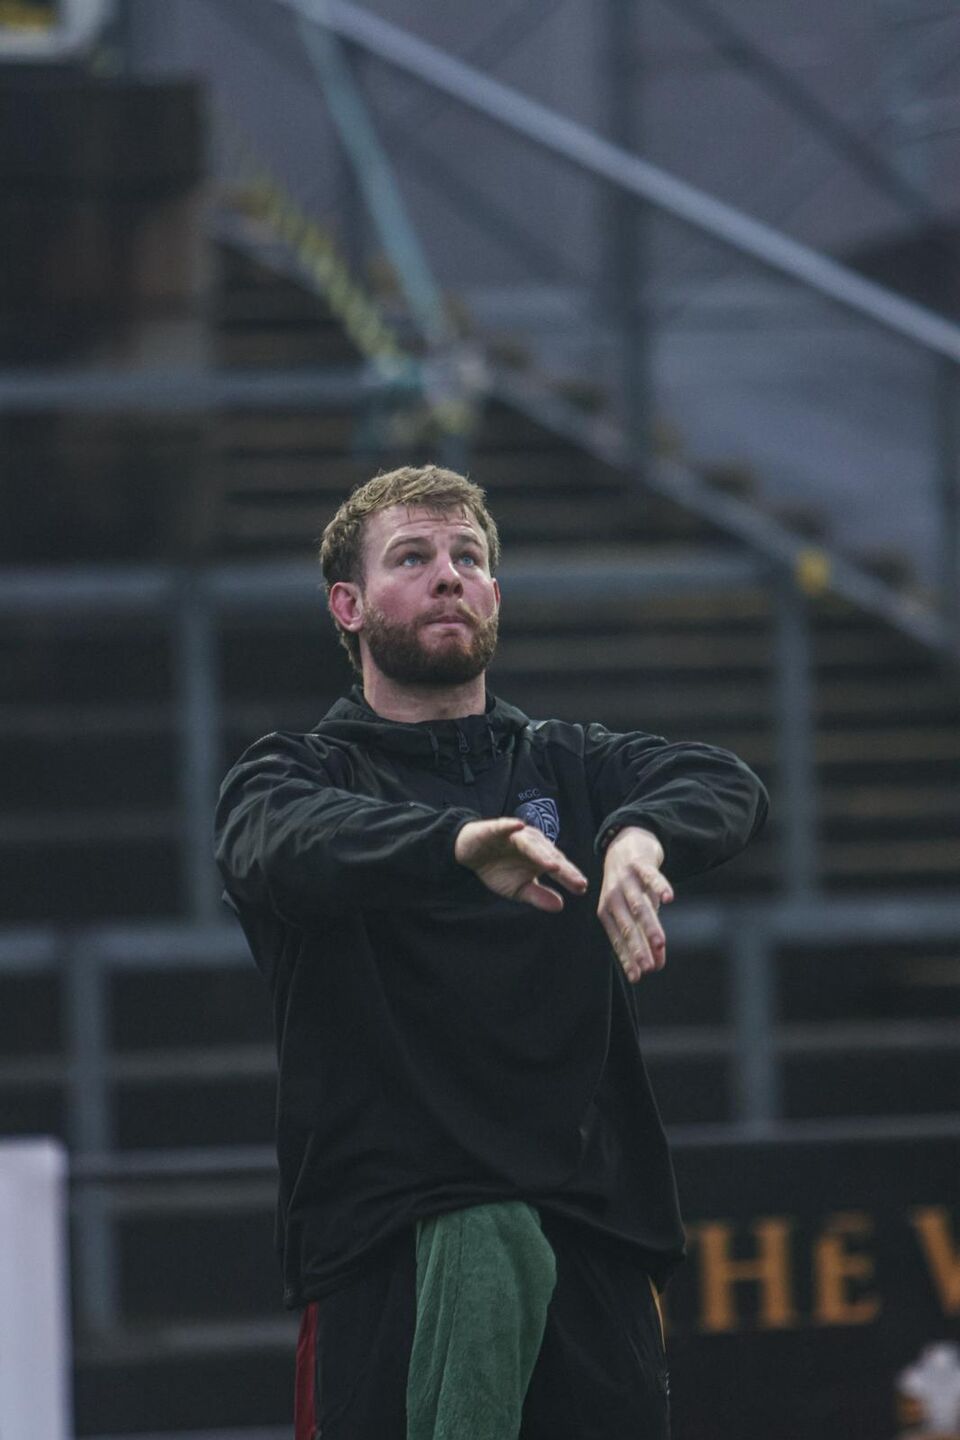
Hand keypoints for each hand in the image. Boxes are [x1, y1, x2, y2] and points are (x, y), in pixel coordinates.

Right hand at [454, 817, 587, 912]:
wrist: (470, 854)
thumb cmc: (498, 869)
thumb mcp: (518, 889)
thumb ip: (538, 895)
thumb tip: (561, 906)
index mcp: (540, 858)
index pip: (558, 868)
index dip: (570, 877)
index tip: (582, 888)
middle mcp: (533, 844)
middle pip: (550, 855)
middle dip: (563, 868)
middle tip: (576, 880)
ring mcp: (516, 835)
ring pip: (531, 844)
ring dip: (542, 853)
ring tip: (553, 865)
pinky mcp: (496, 828)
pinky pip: (504, 826)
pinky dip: (510, 826)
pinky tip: (518, 826)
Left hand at [597, 827, 673, 982]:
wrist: (625, 842)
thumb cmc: (629, 885)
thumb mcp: (634, 910)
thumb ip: (644, 936)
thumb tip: (658, 965)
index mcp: (607, 910)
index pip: (617, 938)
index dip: (627, 957)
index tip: (638, 976)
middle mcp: (613, 896)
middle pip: (627, 925)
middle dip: (638, 947)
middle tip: (648, 968)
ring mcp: (626, 880)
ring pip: (639, 905)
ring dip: (649, 925)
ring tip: (660, 943)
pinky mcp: (639, 864)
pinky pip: (650, 877)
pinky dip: (659, 887)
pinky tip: (669, 899)